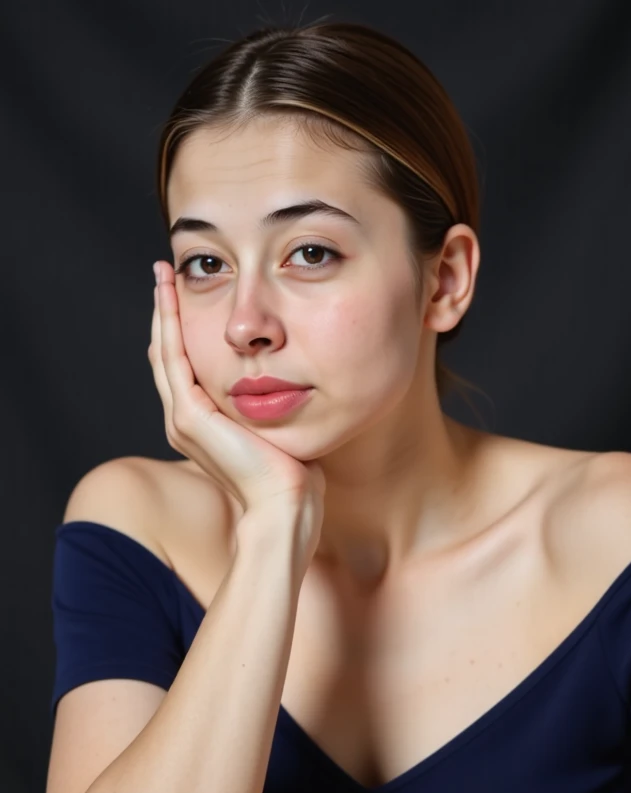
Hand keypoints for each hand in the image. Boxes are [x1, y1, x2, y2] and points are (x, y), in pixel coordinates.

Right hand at [148, 261, 325, 524]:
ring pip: (165, 352)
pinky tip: (170, 297)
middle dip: (166, 313)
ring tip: (163, 276)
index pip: (184, 367)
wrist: (285, 506)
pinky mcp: (190, 418)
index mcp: (203, 425)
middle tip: (164, 274)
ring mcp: (183, 420)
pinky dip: (170, 326)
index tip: (186, 296)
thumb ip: (272, 406)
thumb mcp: (278, 430)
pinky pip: (173, 359)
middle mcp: (184, 422)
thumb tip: (288, 385)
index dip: (182, 330)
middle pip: (167, 354)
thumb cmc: (292, 477)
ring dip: (163, 311)